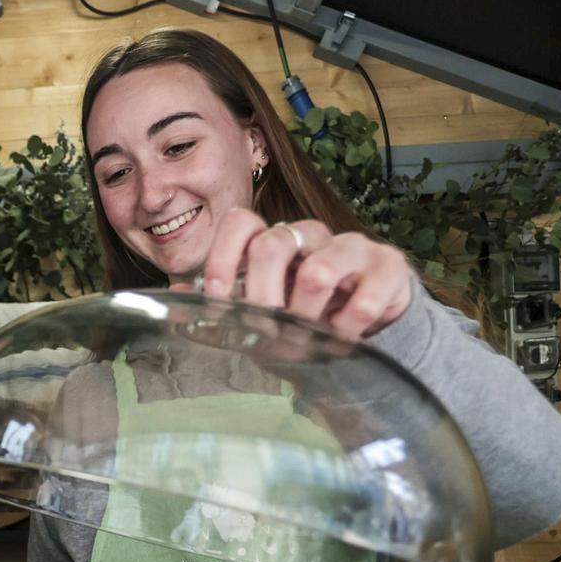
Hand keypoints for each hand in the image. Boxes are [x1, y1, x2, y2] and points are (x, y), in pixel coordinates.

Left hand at [199, 208, 414, 340]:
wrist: (366, 323)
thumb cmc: (303, 316)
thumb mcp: (260, 315)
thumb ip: (221, 304)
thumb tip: (173, 299)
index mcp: (273, 240)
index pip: (240, 223)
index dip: (222, 257)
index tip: (215, 297)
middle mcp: (309, 236)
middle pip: (273, 245)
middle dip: (262, 295)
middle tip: (266, 327)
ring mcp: (351, 246)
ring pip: (319, 270)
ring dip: (305, 315)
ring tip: (307, 336)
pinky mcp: (387, 266)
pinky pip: (365, 298)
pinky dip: (347, 328)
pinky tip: (342, 337)